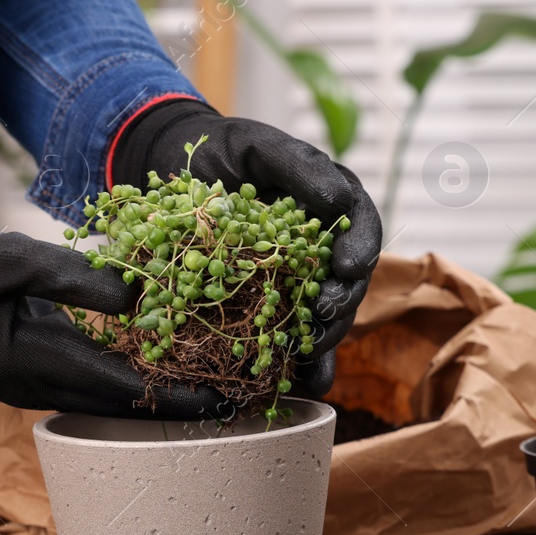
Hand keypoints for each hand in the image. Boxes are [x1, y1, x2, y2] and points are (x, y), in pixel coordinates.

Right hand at [0, 217, 223, 417]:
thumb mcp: (12, 258)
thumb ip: (75, 278)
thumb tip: (137, 299)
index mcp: (32, 362)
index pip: (119, 390)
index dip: (175, 396)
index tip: (223, 399)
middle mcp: (37, 386)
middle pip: (122, 407)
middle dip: (179, 406)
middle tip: (239, 399)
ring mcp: (34, 386)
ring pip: (108, 402)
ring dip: (158, 398)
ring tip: (215, 387)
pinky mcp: (35, 374)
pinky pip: (91, 386)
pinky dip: (131, 382)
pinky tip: (165, 368)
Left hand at [110, 98, 380, 395]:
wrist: (173, 167)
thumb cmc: (222, 151)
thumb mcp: (258, 146)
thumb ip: (299, 167)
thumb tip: (339, 199)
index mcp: (329, 204)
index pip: (360, 228)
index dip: (362, 249)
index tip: (350, 267)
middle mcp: (319, 246)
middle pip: (345, 281)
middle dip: (340, 304)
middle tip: (324, 319)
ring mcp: (294, 278)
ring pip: (321, 315)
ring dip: (322, 342)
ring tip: (312, 361)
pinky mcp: (266, 303)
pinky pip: (285, 335)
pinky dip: (294, 364)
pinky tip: (296, 388)